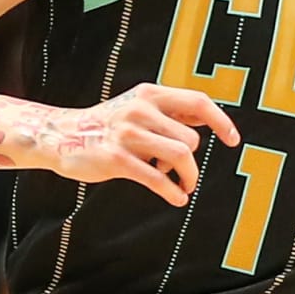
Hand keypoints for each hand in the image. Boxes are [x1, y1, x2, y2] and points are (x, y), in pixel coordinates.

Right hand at [36, 82, 239, 207]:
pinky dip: (172, 192)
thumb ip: (170, 112)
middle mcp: (140, 109)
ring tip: (184, 186)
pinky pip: (157, 178)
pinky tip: (176, 198)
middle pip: (191, 139)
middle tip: (183, 173)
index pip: (198, 103)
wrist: (61, 135)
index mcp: (149, 94)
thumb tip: (208, 119)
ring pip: (180, 156)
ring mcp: (127, 133)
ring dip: (188, 177)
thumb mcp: (138, 107)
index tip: (233, 141)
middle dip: (193, 162)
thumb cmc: (106, 125)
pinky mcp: (116, 158)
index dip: (221, 122)